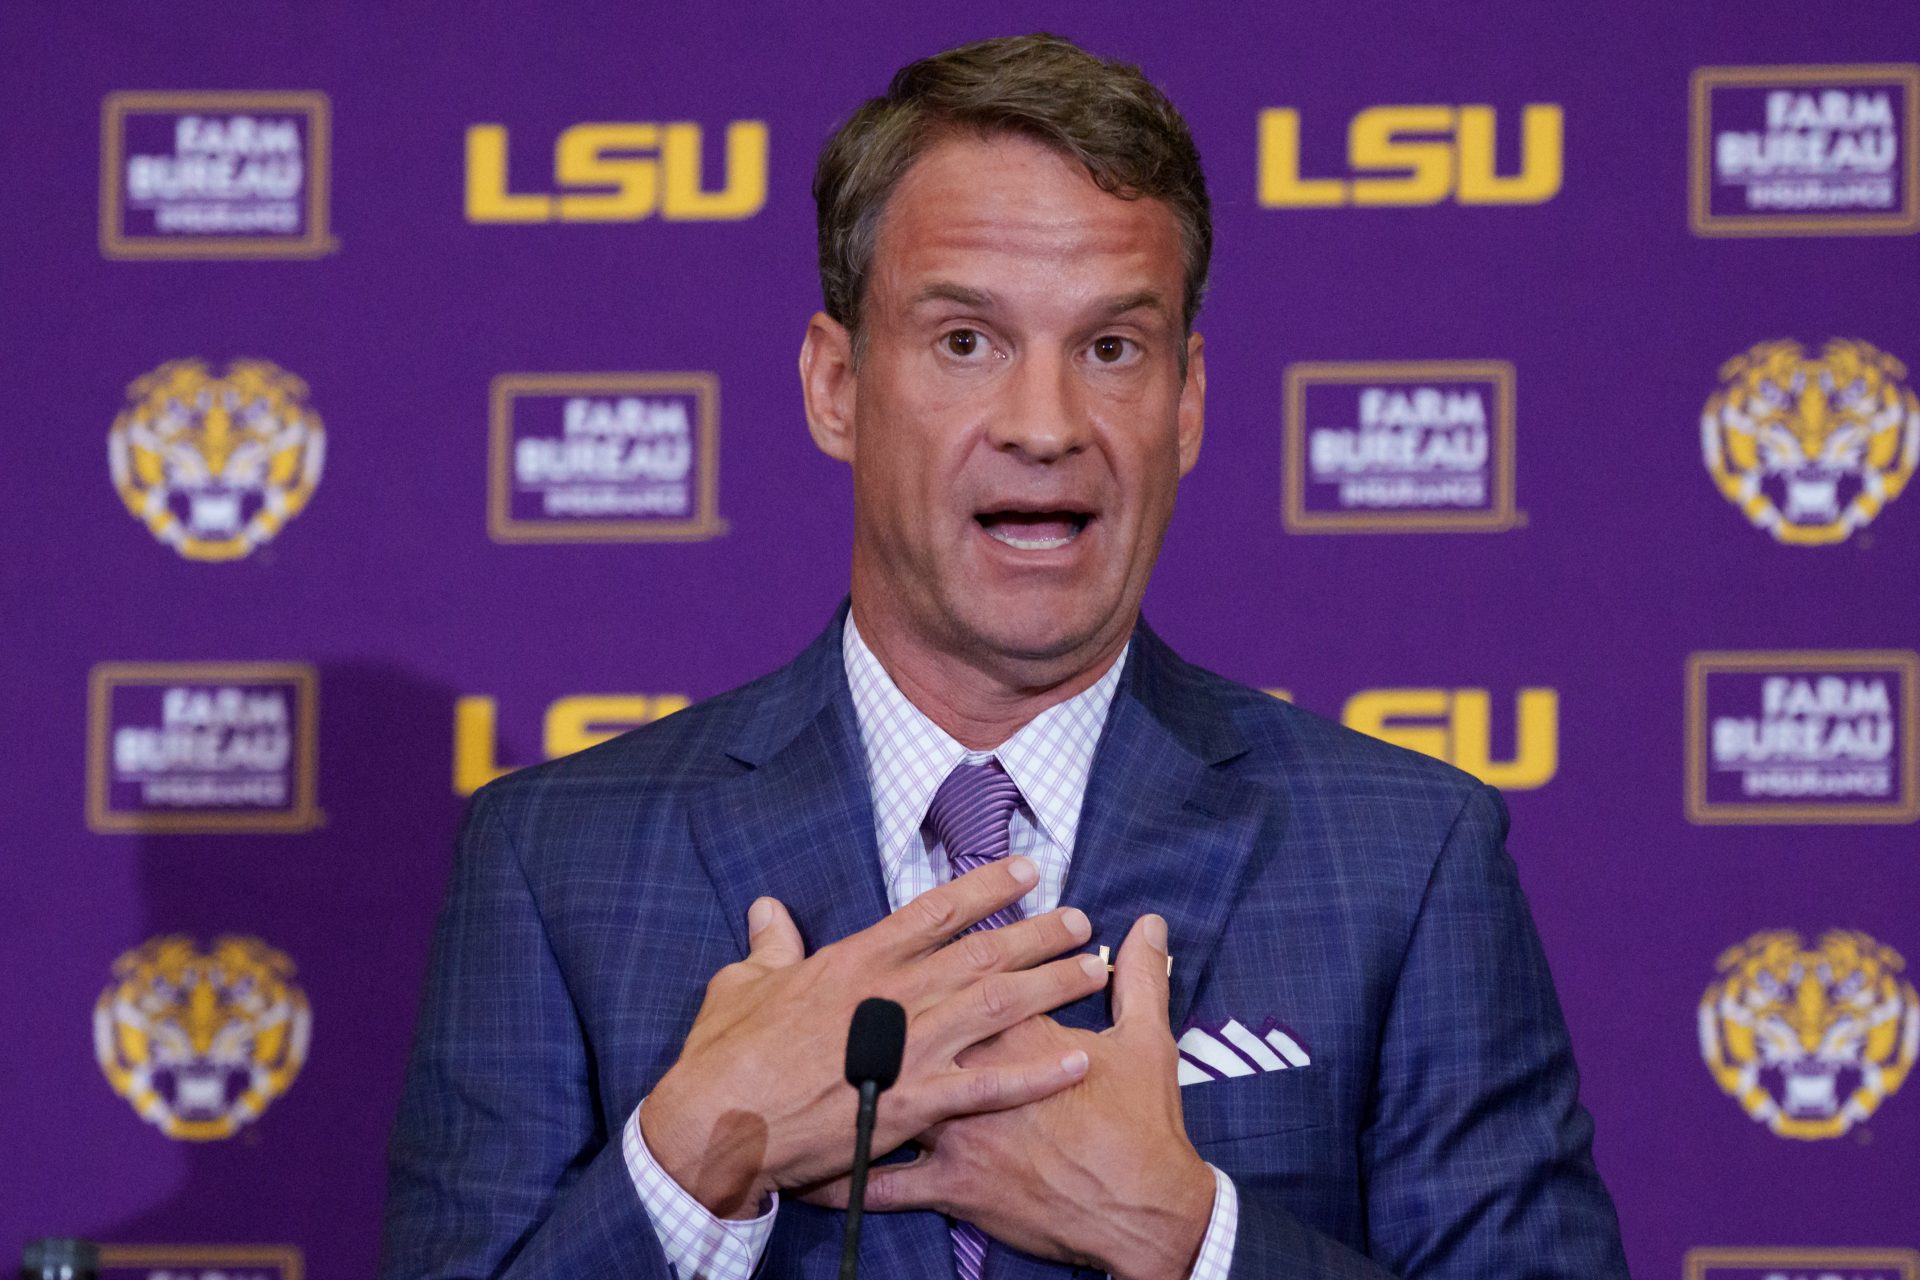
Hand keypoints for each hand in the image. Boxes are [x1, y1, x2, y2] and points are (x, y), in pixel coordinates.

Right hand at [641, 857, 1107, 1217]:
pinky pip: (990, 1085)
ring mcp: (908, 1046)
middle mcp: (893, 993)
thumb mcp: (741, 984)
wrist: (715, 1123)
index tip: (1027, 870)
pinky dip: (1036, 1073)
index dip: (987, 886)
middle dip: (1039, 933)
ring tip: (1095, 971)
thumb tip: (768, 911)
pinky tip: (1075, 1061)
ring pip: (999, 1006)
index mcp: (856, 959)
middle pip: (983, 952)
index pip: (936, 909)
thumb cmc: (724, 1055)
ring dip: (1052, 986)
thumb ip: (769, 945)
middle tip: (1081, 919)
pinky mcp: (913, 1102)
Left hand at [806, 914, 1213, 1279]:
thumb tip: (1151, 926)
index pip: (967, 979)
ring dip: (841, 1083)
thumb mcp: (1149, 1041)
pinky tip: (804, 1174)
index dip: (944, 959)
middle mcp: (971, 1074)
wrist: (1140, 1210)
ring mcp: (954, 1131)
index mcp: (1012, 1034)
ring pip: (885, 1097)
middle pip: (911, 1034)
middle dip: (877, 1015)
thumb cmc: (1143, 1127)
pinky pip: (882, 1182)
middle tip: (849, 992)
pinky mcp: (950, 1184)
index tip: (921, 947)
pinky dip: (842, 1179)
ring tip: (798, 1068)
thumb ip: (1142, 977)